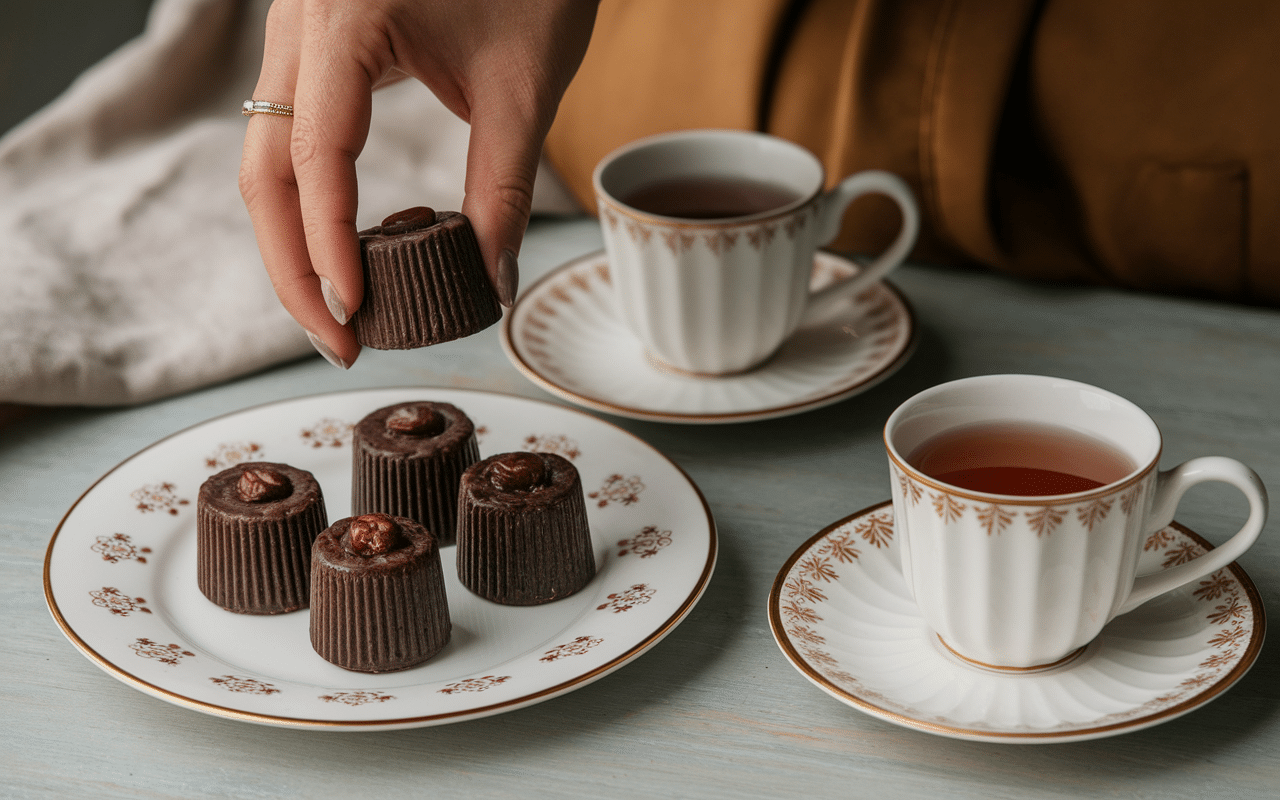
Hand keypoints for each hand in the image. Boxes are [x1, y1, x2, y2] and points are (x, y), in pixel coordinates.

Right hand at [239, 0, 597, 367]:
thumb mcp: (525, 85)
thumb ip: (503, 189)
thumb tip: (491, 286)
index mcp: (344, 20)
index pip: (315, 159)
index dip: (329, 249)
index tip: (355, 318)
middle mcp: (299, 22)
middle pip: (264, 168)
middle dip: (293, 266)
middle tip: (338, 341)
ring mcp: (297, 29)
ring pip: (264, 154)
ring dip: (292, 240)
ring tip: (337, 312)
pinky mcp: (314, 43)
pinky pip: (287, 132)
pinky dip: (307, 200)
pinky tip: (343, 250)